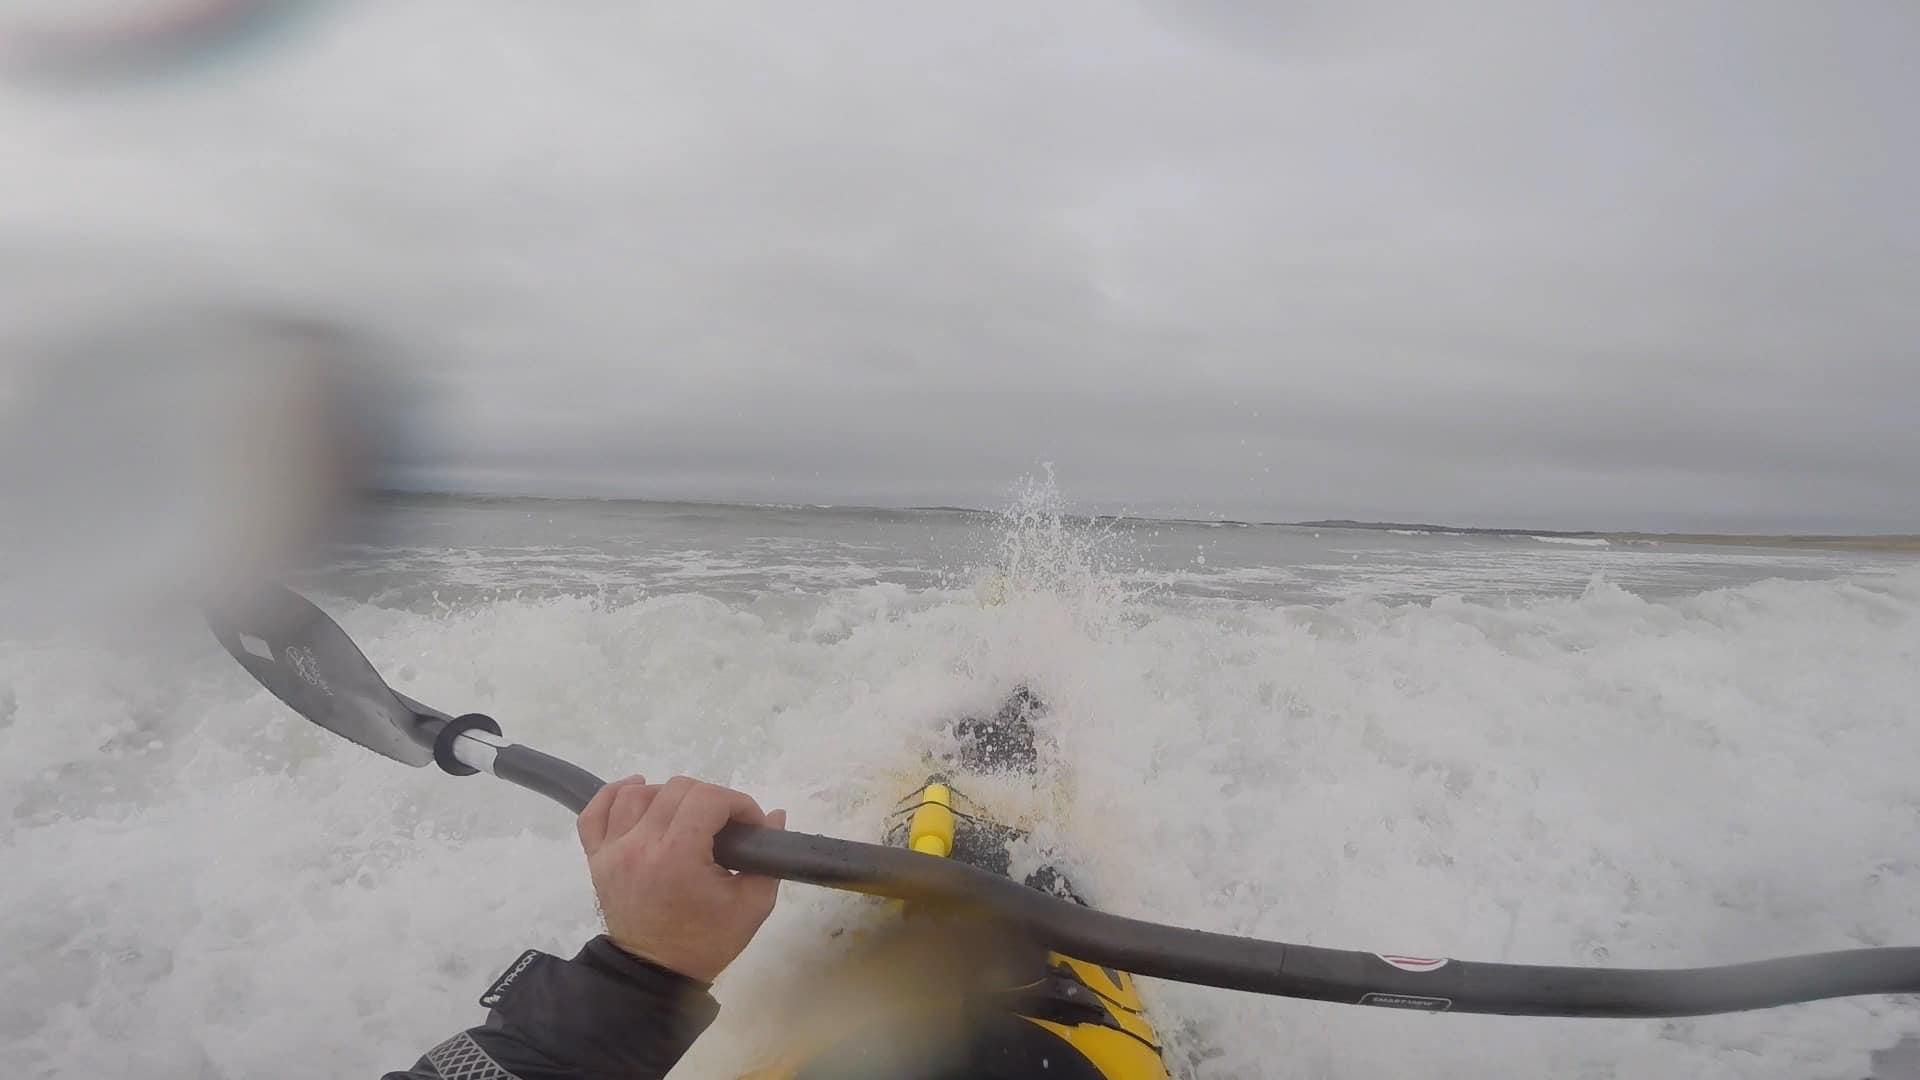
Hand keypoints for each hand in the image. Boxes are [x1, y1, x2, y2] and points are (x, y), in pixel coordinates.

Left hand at [576, 775, 786, 982]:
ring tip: (686, 816)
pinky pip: (594, 812)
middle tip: (725, 826)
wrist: (655, 975)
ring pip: (638, 794)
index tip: (750, 826)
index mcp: (678, 855)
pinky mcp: (596, 858)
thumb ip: (767, 861)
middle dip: (711, 799)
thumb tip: (774, 816)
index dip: (739, 804)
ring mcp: (612, 850)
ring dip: (668, 795)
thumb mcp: (751, 906)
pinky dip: (614, 794)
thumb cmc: (705, 942)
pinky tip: (638, 791)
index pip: (709, 798)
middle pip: (677, 789)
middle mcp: (640, 844)